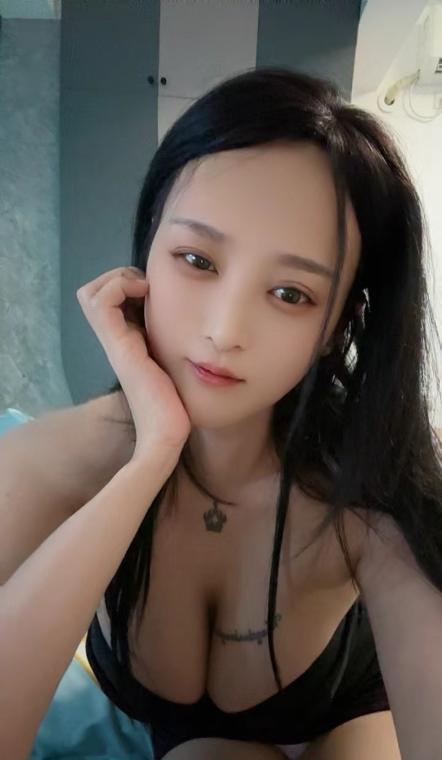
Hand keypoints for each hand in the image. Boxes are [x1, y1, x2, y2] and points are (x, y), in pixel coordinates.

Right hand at [76, 266, 190, 462]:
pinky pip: (102, 301)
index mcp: (129, 344)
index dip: (127, 285)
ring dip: (118, 278)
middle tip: (148, 285)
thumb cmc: (178, 405)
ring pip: (92, 293)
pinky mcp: (119, 345)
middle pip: (93, 294)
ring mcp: (114, 342)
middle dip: (119, 277)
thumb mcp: (178, 365)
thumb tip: (199, 329)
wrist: (167, 433)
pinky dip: (120, 285)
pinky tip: (148, 293)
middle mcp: (116, 341)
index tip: (155, 289)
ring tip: (145, 287)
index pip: (109, 301)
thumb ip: (178, 346)